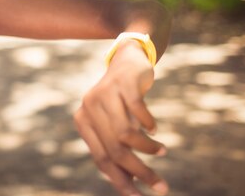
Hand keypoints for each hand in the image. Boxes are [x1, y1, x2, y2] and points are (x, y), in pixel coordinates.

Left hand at [74, 42, 168, 195]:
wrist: (127, 61)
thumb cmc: (120, 99)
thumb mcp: (114, 122)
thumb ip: (115, 146)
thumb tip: (128, 181)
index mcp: (83, 121)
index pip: (101, 159)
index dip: (120, 180)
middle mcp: (89, 107)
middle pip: (114, 150)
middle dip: (139, 172)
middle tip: (160, 186)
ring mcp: (104, 94)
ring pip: (125, 135)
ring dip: (147, 149)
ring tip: (161, 151)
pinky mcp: (122, 84)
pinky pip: (137, 112)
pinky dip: (149, 125)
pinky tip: (154, 130)